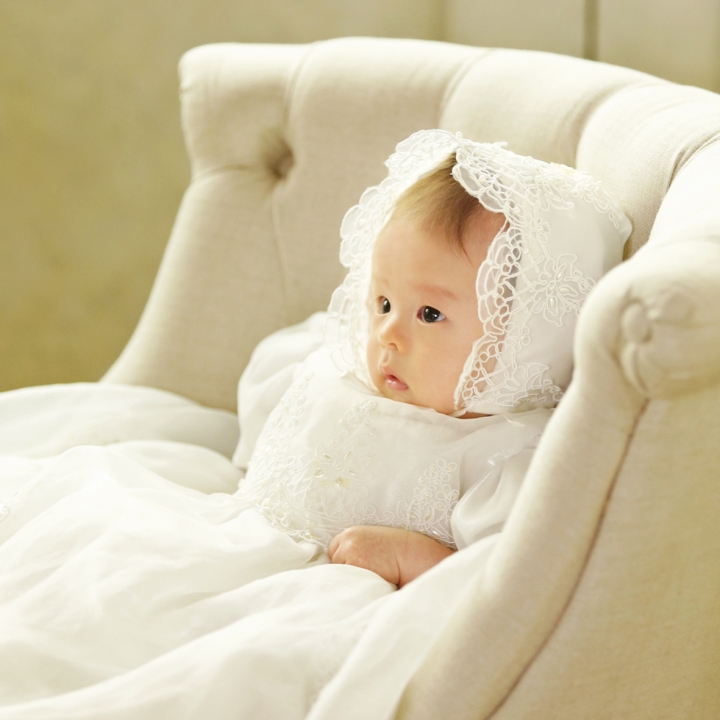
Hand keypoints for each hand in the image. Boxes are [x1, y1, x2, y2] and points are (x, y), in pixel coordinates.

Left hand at [327, 525, 454, 587]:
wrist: (412, 555)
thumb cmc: (396, 552)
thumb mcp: (373, 543)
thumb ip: (357, 548)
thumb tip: (340, 567)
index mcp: (352, 532)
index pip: (334, 550)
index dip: (343, 561)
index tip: (355, 567)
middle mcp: (348, 539)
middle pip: (334, 561)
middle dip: (345, 569)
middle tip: (364, 573)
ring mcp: (350, 550)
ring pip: (340, 573)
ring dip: (350, 578)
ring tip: (370, 577)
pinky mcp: (355, 564)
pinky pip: (347, 581)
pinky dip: (355, 585)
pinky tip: (370, 582)